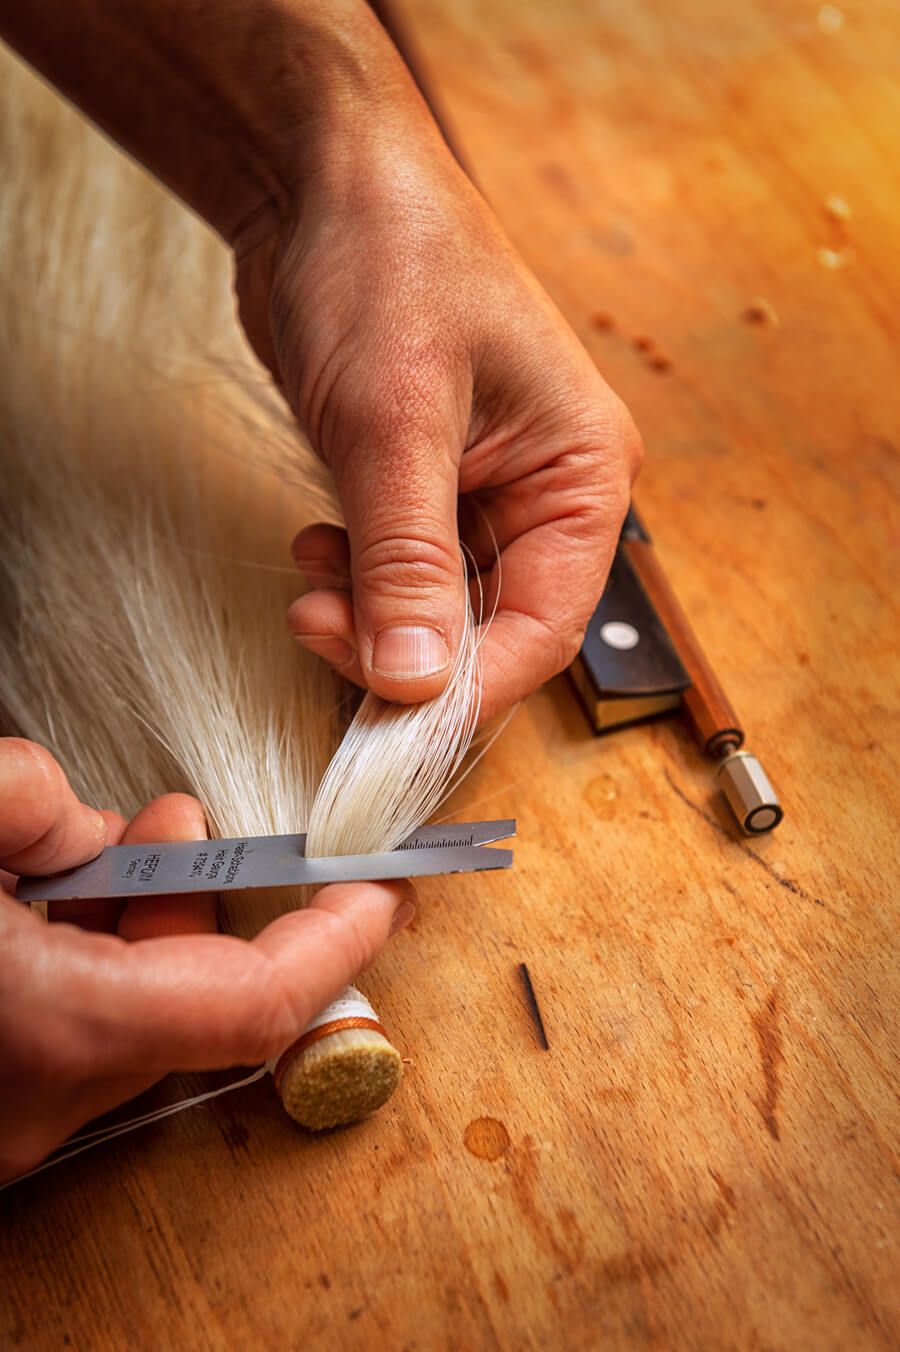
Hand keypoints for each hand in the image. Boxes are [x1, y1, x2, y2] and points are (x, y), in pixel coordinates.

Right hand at [0, 739, 413, 1181]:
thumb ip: (29, 802)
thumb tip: (96, 824)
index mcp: (57, 1026)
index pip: (258, 1000)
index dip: (339, 940)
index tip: (386, 887)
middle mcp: (48, 1098)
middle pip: (200, 995)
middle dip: (210, 895)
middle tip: (185, 819)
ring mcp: (19, 1115)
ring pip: (139, 1014)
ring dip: (143, 920)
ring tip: (106, 841)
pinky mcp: (0, 1105)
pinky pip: (85, 1033)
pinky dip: (94, 961)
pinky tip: (58, 897)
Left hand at [236, 103, 641, 718]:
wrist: (321, 183)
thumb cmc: (389, 259)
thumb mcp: (397, 420)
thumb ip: (408, 559)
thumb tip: (416, 677)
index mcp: (582, 473)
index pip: (544, 627)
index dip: (469, 687)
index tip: (392, 723)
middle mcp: (543, 493)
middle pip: (490, 629)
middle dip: (405, 650)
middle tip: (323, 633)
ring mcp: (481, 493)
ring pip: (437, 610)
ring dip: (369, 618)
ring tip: (312, 582)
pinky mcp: (423, 487)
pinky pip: (398, 573)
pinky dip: (354, 583)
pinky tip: (316, 548)